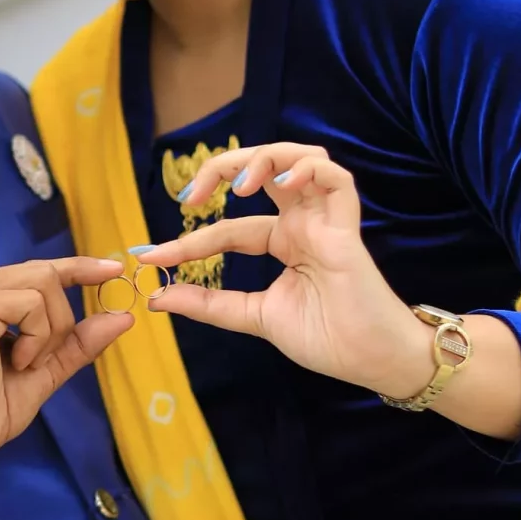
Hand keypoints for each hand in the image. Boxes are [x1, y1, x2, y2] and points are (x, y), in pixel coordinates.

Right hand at [0, 258, 131, 481]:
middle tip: (40, 361)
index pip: (37, 270)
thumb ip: (77, 343)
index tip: (114, 270)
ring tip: (25, 364)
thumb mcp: (44, 371)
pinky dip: (36, 336)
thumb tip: (124, 317)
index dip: (78, 267)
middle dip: (61, 320)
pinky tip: (17, 362)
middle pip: (45, 273)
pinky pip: (31, 302)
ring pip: (44, 283)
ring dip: (49, 332)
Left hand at [138, 143, 520, 437]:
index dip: (189, 240)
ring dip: (264, 158)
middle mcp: (302, 223)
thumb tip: (158, 298)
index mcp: (283, 242)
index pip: (229, 228)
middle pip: (263, 170)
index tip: (151, 258)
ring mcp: (325, 220)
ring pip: (300, 159)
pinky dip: (306, 170)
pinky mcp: (347, 226)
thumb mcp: (254, 317)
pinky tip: (280, 183)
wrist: (369, 361)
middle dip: (221, 169)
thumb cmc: (326, 338)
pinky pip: (335, 179)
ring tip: (235, 186)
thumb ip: (209, 304)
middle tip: (188, 197)